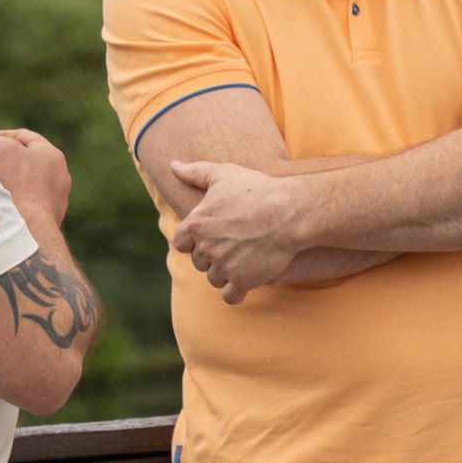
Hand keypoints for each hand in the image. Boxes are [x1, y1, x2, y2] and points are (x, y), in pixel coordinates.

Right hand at [0, 128, 71, 226]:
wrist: (29, 229)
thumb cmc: (16, 186)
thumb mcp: (3, 151)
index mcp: (52, 155)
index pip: (23, 137)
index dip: (0, 136)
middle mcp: (59, 177)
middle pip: (26, 161)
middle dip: (5, 160)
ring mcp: (55, 199)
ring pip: (27, 184)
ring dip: (8, 182)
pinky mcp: (48, 219)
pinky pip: (27, 203)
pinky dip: (14, 200)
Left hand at [169, 159, 305, 304]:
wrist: (288, 212)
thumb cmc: (256, 189)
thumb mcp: (223, 174)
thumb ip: (194, 172)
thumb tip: (173, 166)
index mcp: (196, 223)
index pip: (181, 243)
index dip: (193, 241)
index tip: (210, 236)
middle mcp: (206, 246)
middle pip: (198, 262)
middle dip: (211, 256)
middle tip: (231, 245)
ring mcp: (223, 265)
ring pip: (213, 279)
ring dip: (224, 273)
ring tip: (240, 259)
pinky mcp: (242, 280)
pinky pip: (229, 296)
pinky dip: (235, 292)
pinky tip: (245, 280)